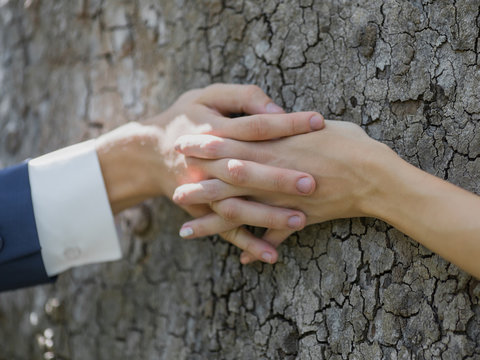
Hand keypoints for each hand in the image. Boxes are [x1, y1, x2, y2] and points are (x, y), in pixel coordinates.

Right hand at [95, 83, 325, 262]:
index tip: (319, 122)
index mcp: (212, 129)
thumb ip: (243, 97)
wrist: (149, 152)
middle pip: (245, 170)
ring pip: (235, 206)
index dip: (286, 124)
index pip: (254, 126)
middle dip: (278, 178)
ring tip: (300, 220)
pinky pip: (224, 230)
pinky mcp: (202, 210)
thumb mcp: (208, 95)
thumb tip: (276, 111)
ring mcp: (203, 190)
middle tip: (312, 183)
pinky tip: (271, 255)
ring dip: (266, 216)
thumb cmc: (187, 117)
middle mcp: (207, 162)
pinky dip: (247, 243)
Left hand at [172, 120, 392, 262]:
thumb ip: (287, 127)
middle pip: (226, 180)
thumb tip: (271, 119)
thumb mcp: (314, 127)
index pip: (232, 144)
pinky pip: (272, 236)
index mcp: (276, 146)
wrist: (377, 177)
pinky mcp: (297, 219)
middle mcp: (273, 174)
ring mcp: (282, 200)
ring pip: (240, 212)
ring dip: (212, 222)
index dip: (206, 145)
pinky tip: (239, 258)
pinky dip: (256, 246)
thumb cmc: (350, 143)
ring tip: (186, 229)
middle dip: (199, 184)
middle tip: (174, 189)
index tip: (183, 144)